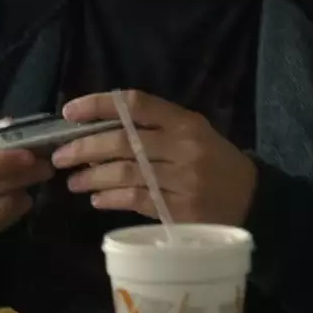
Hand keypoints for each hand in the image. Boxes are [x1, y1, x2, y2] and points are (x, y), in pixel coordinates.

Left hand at [52, 90, 256, 225]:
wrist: (253, 202)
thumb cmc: (216, 164)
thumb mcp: (195, 134)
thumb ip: (155, 129)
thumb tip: (98, 132)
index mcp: (185, 122)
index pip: (135, 103)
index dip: (98, 105)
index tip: (69, 112)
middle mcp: (183, 146)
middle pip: (122, 141)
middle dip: (84, 147)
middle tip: (60, 156)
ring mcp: (182, 179)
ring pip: (125, 173)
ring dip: (92, 177)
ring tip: (72, 181)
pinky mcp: (179, 209)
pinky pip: (135, 200)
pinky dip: (110, 199)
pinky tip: (96, 200)